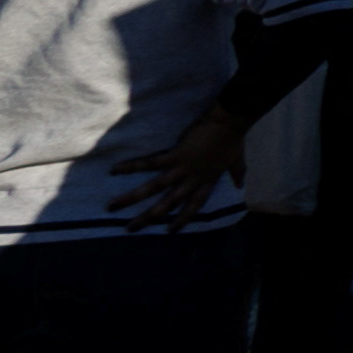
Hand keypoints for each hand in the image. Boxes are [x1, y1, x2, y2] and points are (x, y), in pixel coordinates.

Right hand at [122, 102, 250, 227]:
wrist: (230, 122)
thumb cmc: (233, 139)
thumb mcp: (237, 160)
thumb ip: (237, 173)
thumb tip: (240, 184)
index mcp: (207, 181)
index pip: (194, 206)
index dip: (182, 219)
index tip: (169, 231)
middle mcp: (193, 180)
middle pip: (168, 204)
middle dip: (148, 217)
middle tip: (129, 229)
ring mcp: (183, 169)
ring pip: (155, 188)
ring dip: (132, 198)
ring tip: (112, 206)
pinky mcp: (175, 156)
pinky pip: (151, 163)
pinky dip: (133, 166)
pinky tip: (115, 170)